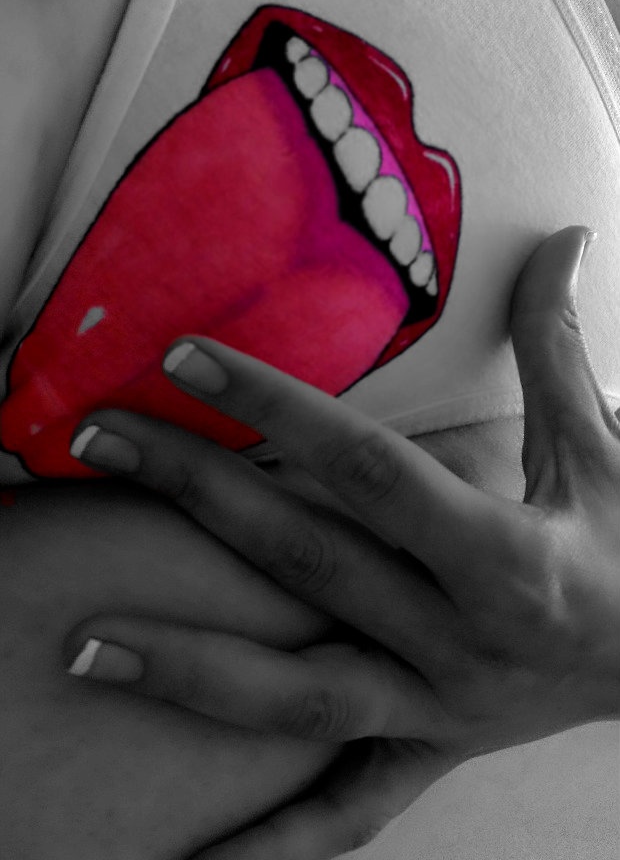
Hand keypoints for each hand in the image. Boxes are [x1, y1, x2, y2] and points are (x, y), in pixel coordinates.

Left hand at [66, 227, 619, 857]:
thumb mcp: (602, 446)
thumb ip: (559, 345)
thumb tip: (559, 242)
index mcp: (509, 554)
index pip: (366, 469)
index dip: (276, 410)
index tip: (187, 361)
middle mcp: (463, 636)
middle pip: (308, 561)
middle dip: (198, 495)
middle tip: (99, 438)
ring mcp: (440, 707)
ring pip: (300, 695)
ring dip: (191, 673)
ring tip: (84, 645)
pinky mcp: (432, 750)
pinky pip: (346, 811)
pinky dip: (270, 847)